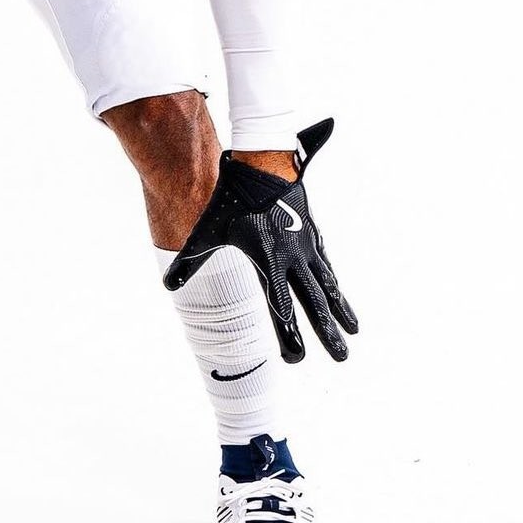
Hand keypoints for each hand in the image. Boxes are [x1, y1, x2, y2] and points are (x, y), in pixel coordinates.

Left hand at [163, 119, 357, 362]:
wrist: (260, 164)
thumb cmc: (229, 200)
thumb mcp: (207, 231)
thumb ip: (191, 261)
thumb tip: (169, 285)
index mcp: (266, 260)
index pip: (280, 306)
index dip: (288, 334)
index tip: (294, 358)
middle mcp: (291, 256)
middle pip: (313, 302)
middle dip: (326, 332)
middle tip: (340, 358)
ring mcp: (306, 245)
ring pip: (327, 285)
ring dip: (340, 310)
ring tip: (353, 333)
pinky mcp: (312, 234)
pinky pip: (326, 266)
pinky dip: (336, 285)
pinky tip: (342, 298)